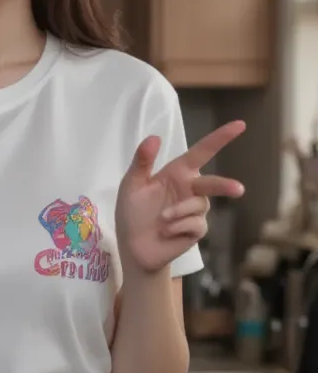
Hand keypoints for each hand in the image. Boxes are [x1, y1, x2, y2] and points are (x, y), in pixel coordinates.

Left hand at [115, 120, 245, 273]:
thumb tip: (155, 137)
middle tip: (238, 189)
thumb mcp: (132, 185)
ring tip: (162, 219)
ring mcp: (195, 210)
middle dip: (225, 185)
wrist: (132, 247)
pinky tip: (166, 231)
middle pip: (212, 183)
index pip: (201, 152)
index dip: (220, 138)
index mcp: (176, 173)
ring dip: (179, 211)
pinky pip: (196, 224)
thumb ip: (142, 162)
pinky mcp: (197, 230)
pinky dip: (178, 226)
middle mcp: (190, 189)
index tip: (240, 125)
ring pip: (200, 205)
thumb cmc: (132, 212)